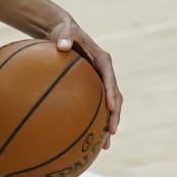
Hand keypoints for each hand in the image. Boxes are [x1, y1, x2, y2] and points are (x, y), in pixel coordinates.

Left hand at [47, 16, 121, 146]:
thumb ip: (64, 37)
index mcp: (102, 60)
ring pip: (109, 106)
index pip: (110, 78)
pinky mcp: (91, 88)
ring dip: (108, 124)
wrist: (62, 33)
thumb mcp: (64, 31)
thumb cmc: (63, 32)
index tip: (111, 108)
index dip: (111, 93)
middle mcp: (104, 72)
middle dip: (115, 116)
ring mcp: (99, 81)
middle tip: (112, 132)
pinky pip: (95, 106)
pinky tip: (86, 139)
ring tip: (105, 145)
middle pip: (115, 97)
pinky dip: (93, 121)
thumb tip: (61, 45)